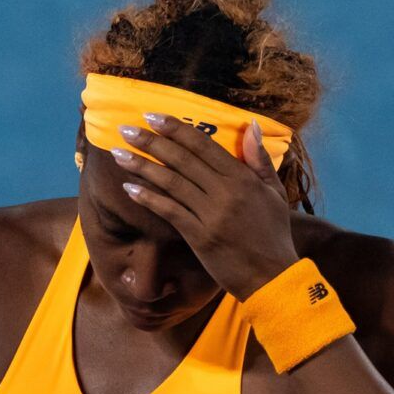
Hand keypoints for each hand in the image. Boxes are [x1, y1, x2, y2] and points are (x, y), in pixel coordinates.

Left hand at [110, 113, 300, 298]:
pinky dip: (148, 198)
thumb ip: (260, 159)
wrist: (273, 277)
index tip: (152, 116)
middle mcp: (226, 192)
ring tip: (118, 153)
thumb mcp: (274, 192)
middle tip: (126, 128)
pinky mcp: (200, 237)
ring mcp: (211, 215)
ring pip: (171, 183)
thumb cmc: (273, 235)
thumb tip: (250, 124)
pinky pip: (169, 212)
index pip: (203, 145)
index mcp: (243, 178)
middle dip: (151, 141)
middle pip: (182, 159)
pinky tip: (129, 189)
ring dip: (142, 166)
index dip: (175, 129)